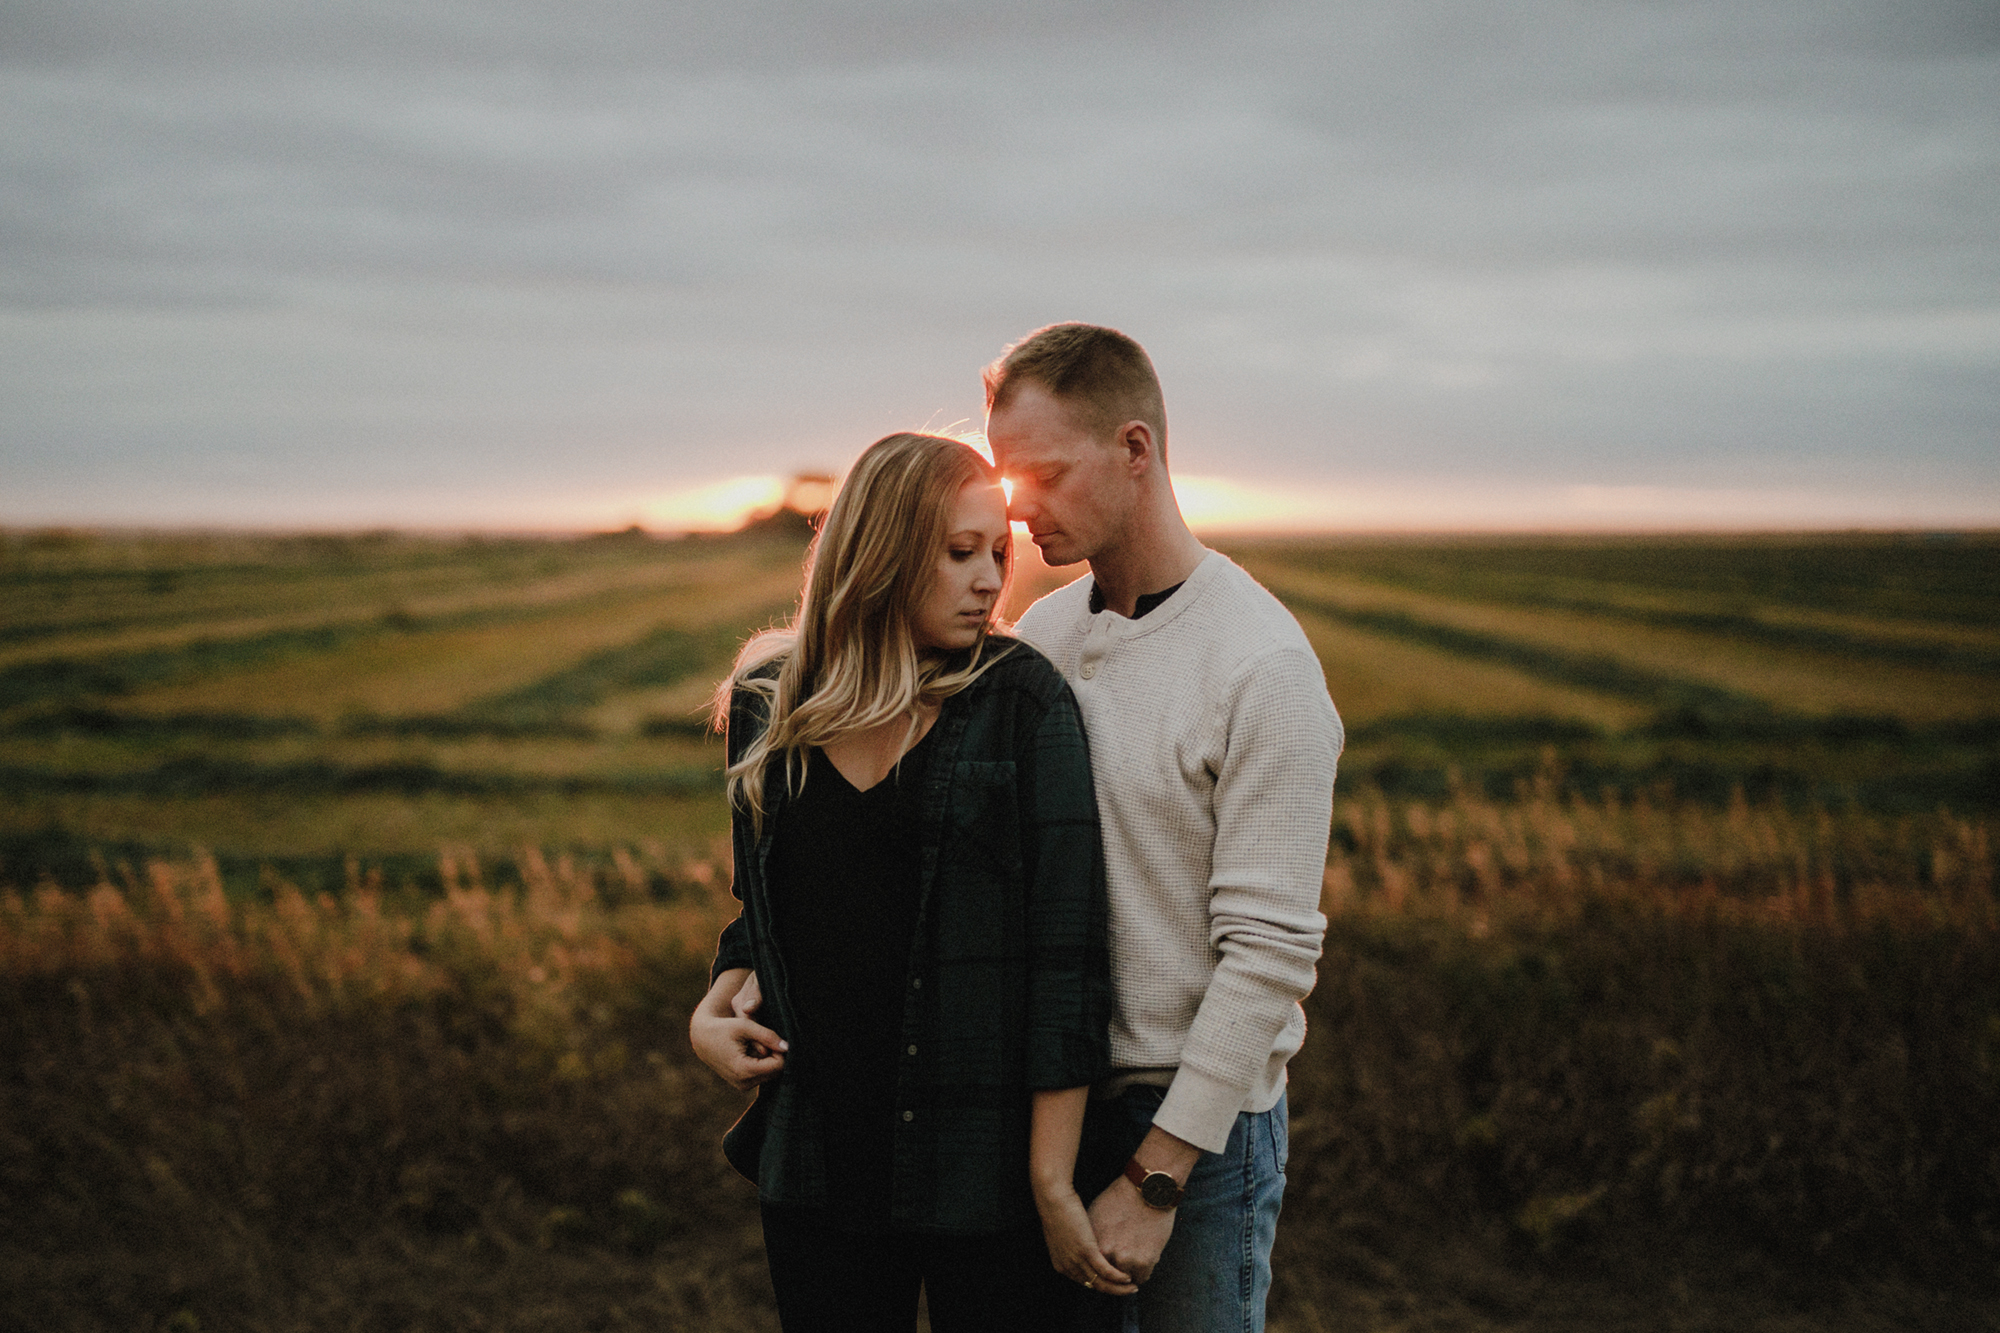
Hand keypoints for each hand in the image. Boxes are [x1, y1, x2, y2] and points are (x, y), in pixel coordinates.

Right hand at [690, 969, 786, 1092]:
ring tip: (752, 1045)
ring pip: (770, 1074)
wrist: (703, 1038)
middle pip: (776, 1071)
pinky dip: (761, 1063)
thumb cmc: (724, 1028)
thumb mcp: (746, 1026)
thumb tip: (788, 1047)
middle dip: (774, 1055)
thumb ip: (768, 1036)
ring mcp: (742, 1086)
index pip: (778, 1065)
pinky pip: (762, 1075)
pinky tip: (750, 1051)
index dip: (780, 1050)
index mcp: (744, 1070)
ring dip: (767, 1059)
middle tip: (760, 1040)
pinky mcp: (742, 1085)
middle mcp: (744, 1083)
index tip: (772, 1038)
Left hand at [1036, 1185, 1136, 1296]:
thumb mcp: (1065, 1233)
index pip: (1084, 1281)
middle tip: (1128, 1290)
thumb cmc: (1058, 1207)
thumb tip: (1087, 1245)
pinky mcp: (1086, 1250)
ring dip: (1119, 1288)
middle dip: (1113, 1290)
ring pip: (1101, 1283)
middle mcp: (1068, 1267)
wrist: (1053, 1196)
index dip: (1101, 1284)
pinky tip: (1128, 1277)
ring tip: (1133, 1287)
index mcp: (1061, 1264)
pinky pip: (1105, 1270)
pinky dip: (1118, 1276)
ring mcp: (1076, 1259)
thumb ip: (1074, 1244)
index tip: (1114, 1283)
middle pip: (1094, 1286)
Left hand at [1085, 1175, 1176, 1285]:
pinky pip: (1141, 1277)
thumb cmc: (1119, 1197)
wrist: (1145, 1188)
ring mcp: (1123, 1259)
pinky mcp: (1143, 1261)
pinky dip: (1142, 1274)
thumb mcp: (1094, 1215)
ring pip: (1125, 1281)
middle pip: (1107, 1278)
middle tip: (1120, 1271)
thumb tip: (1089, 1252)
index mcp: (1089, 1245)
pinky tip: (1142, 1266)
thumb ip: (1090, 1237)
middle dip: (1113, 1275)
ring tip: (1133, 1269)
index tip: (1105, 1271)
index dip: (1098, 1271)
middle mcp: (1104, 1255)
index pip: (1091, 1270)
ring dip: (1129, 1276)